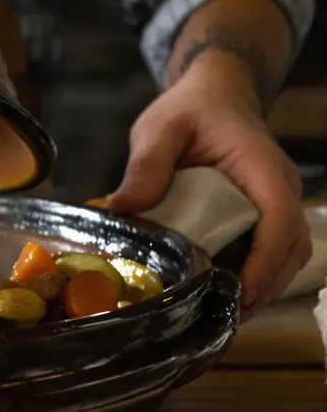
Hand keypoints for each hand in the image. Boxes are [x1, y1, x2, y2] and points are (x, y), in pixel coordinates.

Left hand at [107, 55, 309, 320]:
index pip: (280, 221)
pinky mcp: (267, 210)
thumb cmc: (189, 110)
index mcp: (260, 167)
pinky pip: (273, 247)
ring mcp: (278, 199)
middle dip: (264, 286)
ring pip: (288, 253)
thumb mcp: (159, 129)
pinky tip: (225, 290)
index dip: (265, 262)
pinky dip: (257, 272)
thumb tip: (121, 207)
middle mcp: (280, 187)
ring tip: (224, 313)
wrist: (213, 94)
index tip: (241, 293)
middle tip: (225, 317)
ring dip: (264, 285)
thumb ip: (146, 165)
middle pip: (291, 248)